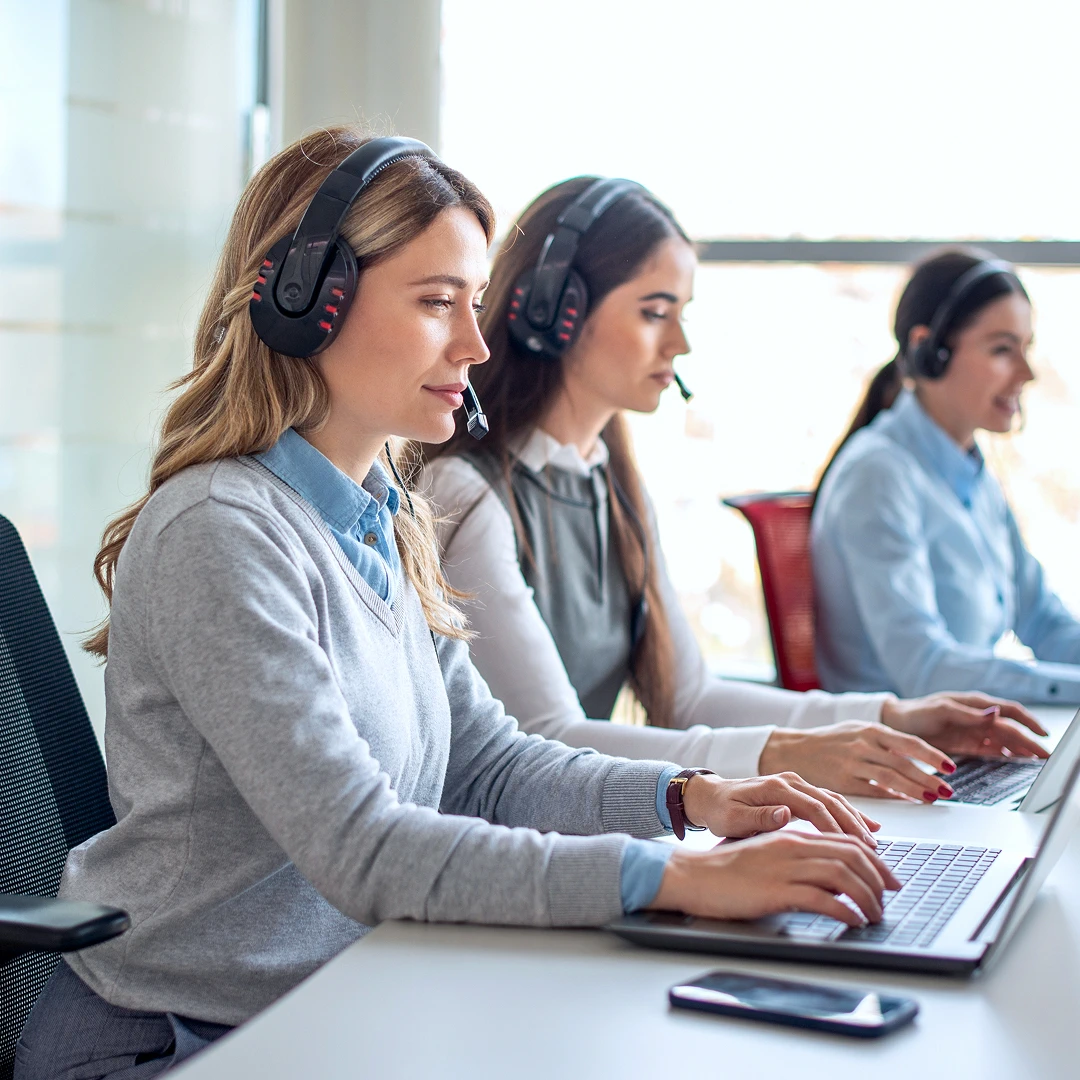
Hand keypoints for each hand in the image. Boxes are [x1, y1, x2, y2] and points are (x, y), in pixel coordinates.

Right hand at [650, 831, 900, 925]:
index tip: (887, 877)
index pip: (844, 840)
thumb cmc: (726, 871)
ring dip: (866, 896)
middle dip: (878, 877)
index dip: (873, 859)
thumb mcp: (767, 857)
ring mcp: (784, 867)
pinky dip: (844, 910)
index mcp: (790, 836)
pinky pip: (821, 899)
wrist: (693, 875)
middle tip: (890, 897)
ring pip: (842, 874)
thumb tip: (831, 878)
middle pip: (850, 854)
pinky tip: (852, 921)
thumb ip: (798, 860)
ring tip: (874, 914)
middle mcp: (791, 846)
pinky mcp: (775, 890)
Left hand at [680, 771, 880, 846]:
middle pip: (830, 801)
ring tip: (874, 842)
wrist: (711, 796)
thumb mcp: (732, 818)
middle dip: (853, 825)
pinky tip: (867, 826)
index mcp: (775, 787)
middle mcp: (790, 782)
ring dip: (855, 820)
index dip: (835, 828)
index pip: (813, 807)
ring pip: (833, 800)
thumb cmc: (720, 810)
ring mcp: (796, 784)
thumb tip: (784, 814)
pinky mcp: (798, 792)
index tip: (852, 847)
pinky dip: (849, 813)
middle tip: (873, 849)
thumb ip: (759, 817)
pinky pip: (829, 801)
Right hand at [759, 721, 958, 802]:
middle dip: (929, 778)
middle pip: (904, 762)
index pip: (909, 742)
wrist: (792, 749)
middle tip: (947, 790)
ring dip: (915, 789)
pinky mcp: (842, 780)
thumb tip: (915, 759)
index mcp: (869, 729)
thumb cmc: (828, 742)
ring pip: (891, 777)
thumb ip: (884, 743)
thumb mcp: (856, 732)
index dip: (932, 755)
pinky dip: (892, 797)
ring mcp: (852, 762)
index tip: (950, 767)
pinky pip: (873, 791)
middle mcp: (862, 744)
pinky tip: (905, 803)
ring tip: (932, 798)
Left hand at [881, 693, 1048, 759]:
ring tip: (1036, 763)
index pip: (1010, 711)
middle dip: (1029, 742)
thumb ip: (968, 714)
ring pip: (1005, 741)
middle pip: (1011, 729)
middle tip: (1045, 757)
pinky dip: (1005, 757)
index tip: (1043, 735)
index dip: (1029, 722)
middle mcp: (978, 717)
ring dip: (1020, 751)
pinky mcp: (967, 744)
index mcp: (975, 704)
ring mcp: (974, 731)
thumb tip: (995, 713)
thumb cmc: (917, 712)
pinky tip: (1015, 765)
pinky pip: (992, 750)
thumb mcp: (941, 710)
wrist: (896, 724)